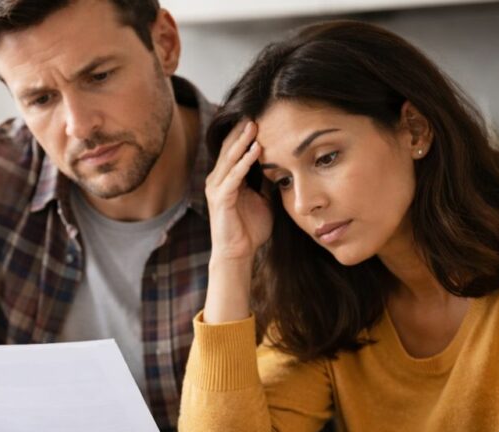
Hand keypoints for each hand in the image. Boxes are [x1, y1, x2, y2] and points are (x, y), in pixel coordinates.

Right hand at [204, 120, 272, 261]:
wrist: (238, 254)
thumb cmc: (250, 229)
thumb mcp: (264, 199)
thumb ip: (267, 182)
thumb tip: (281, 165)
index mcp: (226, 178)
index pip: (234, 149)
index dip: (246, 133)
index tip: (262, 116)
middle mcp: (217, 179)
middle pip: (229, 148)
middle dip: (242, 130)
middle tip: (256, 111)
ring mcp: (217, 188)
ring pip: (230, 158)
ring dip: (242, 141)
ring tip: (254, 124)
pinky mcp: (221, 199)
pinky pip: (234, 176)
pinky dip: (244, 162)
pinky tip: (256, 150)